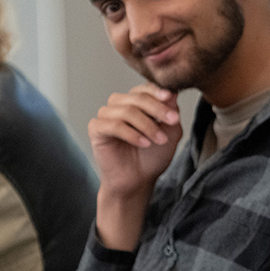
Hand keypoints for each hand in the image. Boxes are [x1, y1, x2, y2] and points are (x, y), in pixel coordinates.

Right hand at [88, 84, 182, 248]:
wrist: (138, 181)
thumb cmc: (152, 157)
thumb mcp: (170, 132)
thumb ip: (171, 112)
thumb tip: (173, 92)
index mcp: (135, 102)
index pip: (144, 88)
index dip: (158, 92)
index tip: (171, 98)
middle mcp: (119, 105)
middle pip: (137, 97)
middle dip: (157, 109)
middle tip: (172, 121)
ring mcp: (106, 116)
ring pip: (127, 111)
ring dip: (147, 125)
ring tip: (159, 140)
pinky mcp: (96, 129)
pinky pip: (114, 125)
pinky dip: (131, 133)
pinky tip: (144, 144)